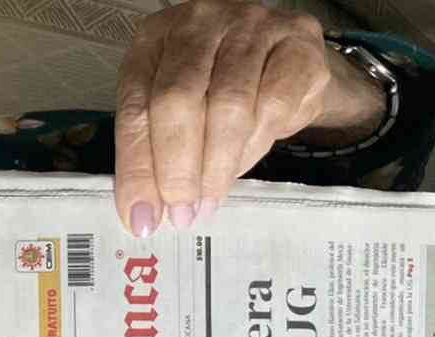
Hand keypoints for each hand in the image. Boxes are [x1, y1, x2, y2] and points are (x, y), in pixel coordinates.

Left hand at [114, 0, 385, 235]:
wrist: (286, 64)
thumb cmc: (215, 92)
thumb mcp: (172, 118)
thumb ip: (151, 157)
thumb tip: (143, 216)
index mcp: (154, 38)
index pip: (135, 106)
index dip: (137, 167)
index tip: (142, 215)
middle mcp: (200, 21)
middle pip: (178, 100)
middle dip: (177, 169)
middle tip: (182, 212)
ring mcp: (252, 26)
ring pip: (228, 105)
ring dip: (217, 166)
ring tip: (209, 200)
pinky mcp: (298, 43)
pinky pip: (273, 104)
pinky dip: (254, 146)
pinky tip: (242, 165)